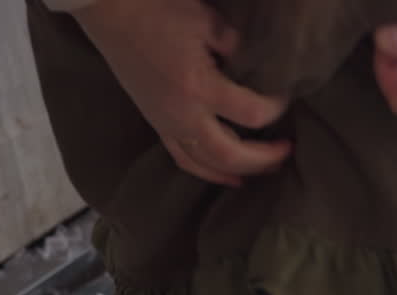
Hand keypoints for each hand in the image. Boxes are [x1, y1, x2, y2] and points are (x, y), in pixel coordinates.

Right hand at [73, 0, 290, 185]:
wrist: (109, 11)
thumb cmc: (156, 10)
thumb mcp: (206, 20)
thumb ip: (235, 46)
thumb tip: (253, 65)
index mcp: (199, 87)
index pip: (251, 113)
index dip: (276, 109)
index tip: (286, 97)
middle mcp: (183, 115)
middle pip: (231, 154)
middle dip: (263, 158)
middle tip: (287, 150)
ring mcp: (166, 123)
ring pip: (206, 164)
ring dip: (238, 171)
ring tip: (264, 170)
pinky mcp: (156, 123)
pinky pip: (183, 158)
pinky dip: (207, 171)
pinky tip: (226, 175)